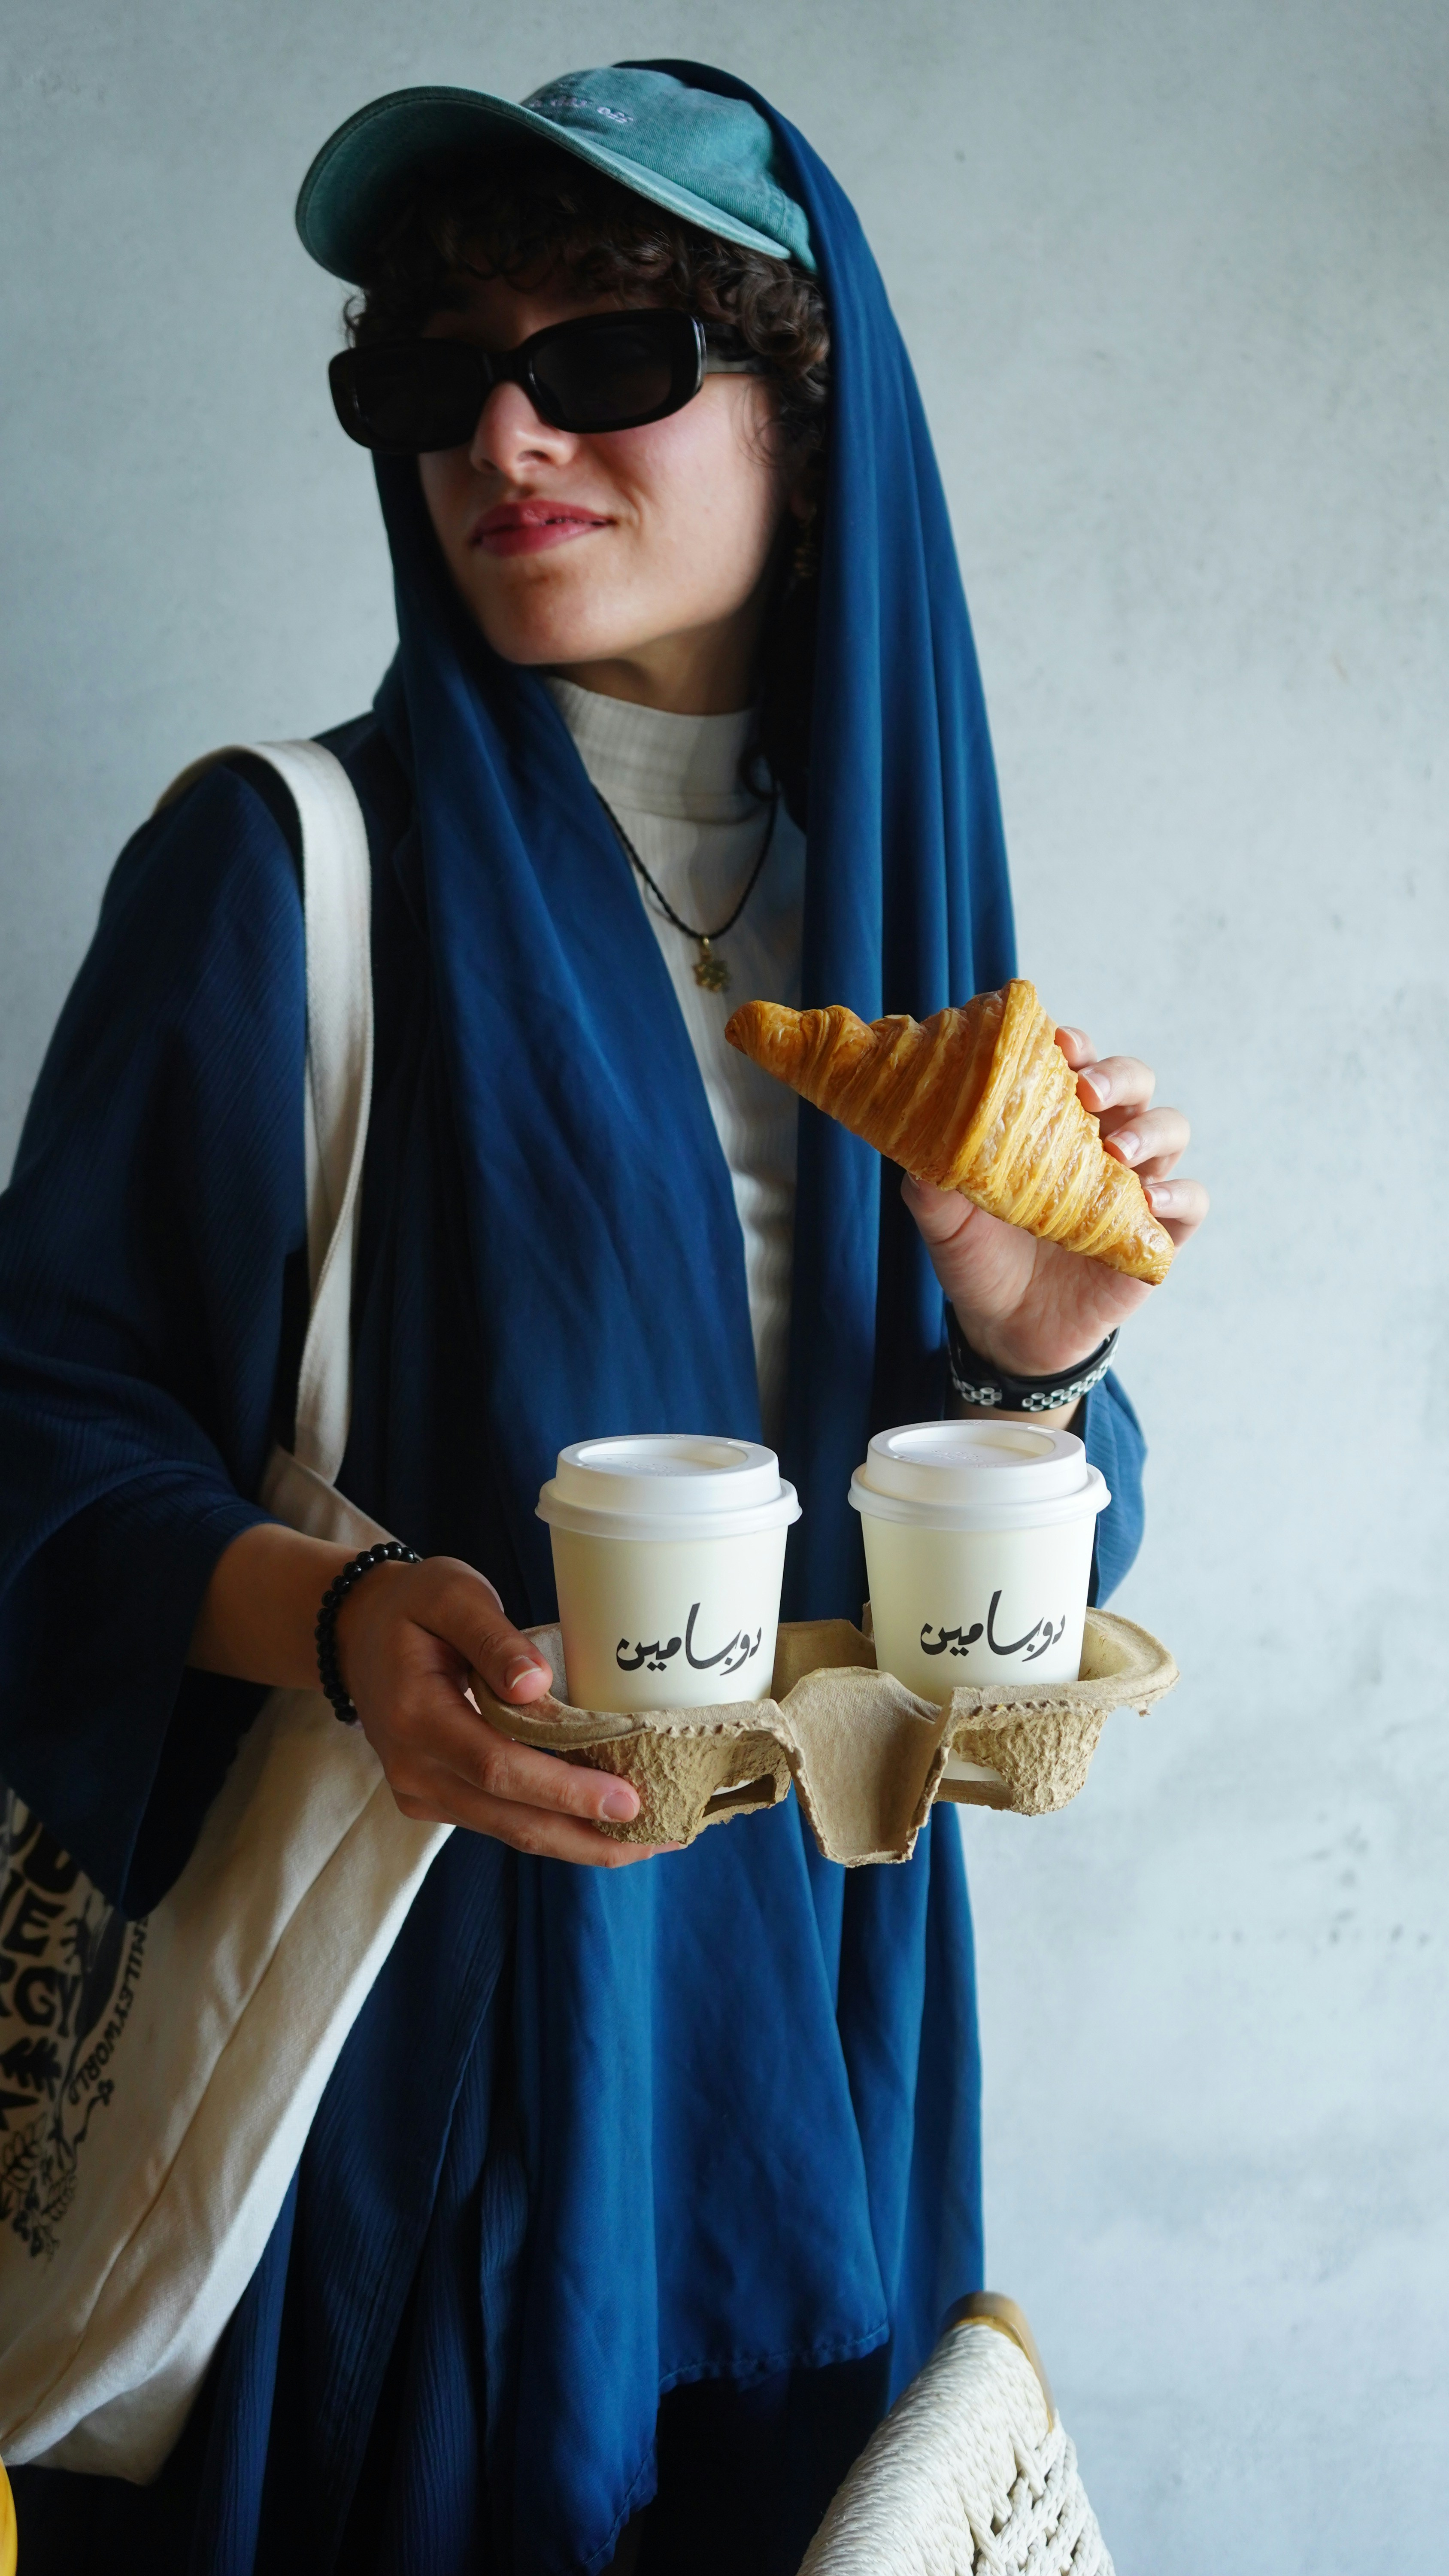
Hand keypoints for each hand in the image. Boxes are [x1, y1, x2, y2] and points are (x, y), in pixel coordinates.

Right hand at [335, 1556, 669, 1866]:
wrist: (361, 1633)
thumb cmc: (414, 1606)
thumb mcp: (449, 1594)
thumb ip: (490, 1635)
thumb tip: (536, 1684)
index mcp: (414, 1716)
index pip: (497, 1766)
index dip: (564, 1789)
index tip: (627, 1798)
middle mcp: (414, 1768)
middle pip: (511, 1818)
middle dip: (589, 1834)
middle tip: (662, 1834)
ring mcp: (423, 1792)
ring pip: (511, 1831)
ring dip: (581, 1841)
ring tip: (651, 1838)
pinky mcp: (437, 1800)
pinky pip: (502, 1822)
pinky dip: (555, 1826)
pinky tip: (604, 1824)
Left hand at [902, 1023, 1207, 1377]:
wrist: (1004, 1330)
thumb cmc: (979, 1259)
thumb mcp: (944, 1221)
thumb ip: (931, 1180)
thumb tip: (919, 1134)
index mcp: (1053, 1122)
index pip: (1076, 1064)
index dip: (1074, 1045)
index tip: (1057, 1043)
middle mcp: (1101, 1141)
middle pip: (1134, 1084)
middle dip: (1118, 1076)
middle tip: (1088, 1092)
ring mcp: (1134, 1184)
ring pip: (1170, 1129)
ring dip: (1150, 1130)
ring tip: (1118, 1148)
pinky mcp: (1154, 1233)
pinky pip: (1189, 1202)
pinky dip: (1178, 1195)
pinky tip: (1150, 1201)